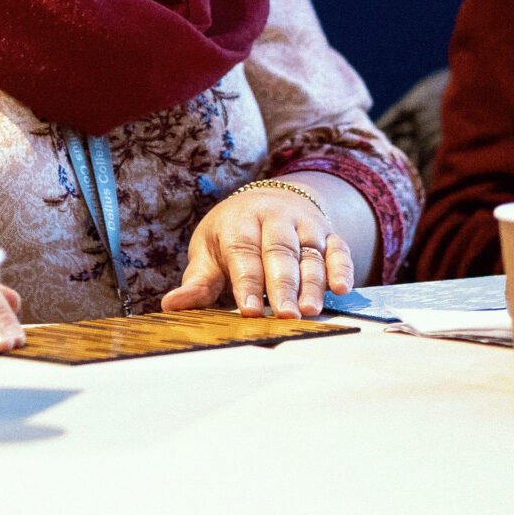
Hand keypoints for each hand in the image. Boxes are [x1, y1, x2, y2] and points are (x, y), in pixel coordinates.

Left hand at [162, 186, 351, 317]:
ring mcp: (304, 225)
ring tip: (311, 310)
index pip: (243, 254)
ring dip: (313, 283)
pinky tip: (342, 289)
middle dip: (283, 286)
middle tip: (285, 316)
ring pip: (310, 254)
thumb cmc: (233, 234)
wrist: (271, 198)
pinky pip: (338, 249)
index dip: (247, 284)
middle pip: (280, 253)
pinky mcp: (328, 233)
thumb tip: (171, 306)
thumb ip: (197, 282)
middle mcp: (274, 219)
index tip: (250, 312)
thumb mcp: (209, 251)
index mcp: (239, 222)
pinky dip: (342, 268)